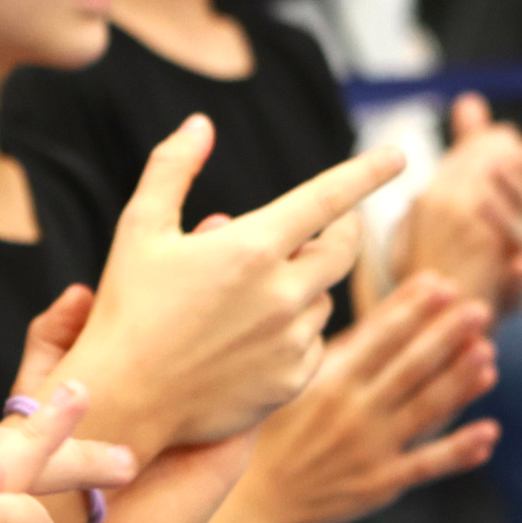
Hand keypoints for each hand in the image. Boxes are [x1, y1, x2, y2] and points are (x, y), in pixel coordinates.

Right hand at [59, 119, 402, 450]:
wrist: (124, 398)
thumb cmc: (126, 308)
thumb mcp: (140, 228)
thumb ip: (172, 168)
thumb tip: (200, 124)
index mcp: (252, 248)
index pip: (328, 198)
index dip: (367, 173)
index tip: (397, 155)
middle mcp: (284, 294)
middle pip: (343, 250)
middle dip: (346, 229)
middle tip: (337, 222)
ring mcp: (291, 341)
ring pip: (322, 299)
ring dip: (304, 285)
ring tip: (257, 293)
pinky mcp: (291, 382)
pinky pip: (312, 345)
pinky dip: (293, 333)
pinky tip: (253, 338)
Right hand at [224, 275, 499, 522]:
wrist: (252, 500)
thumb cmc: (268, 432)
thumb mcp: (292, 382)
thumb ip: (333, 348)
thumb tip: (352, 304)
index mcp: (329, 381)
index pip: (380, 337)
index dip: (414, 309)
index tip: (443, 284)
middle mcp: (353, 411)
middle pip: (410, 367)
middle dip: (447, 335)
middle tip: (479, 308)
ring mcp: (370, 448)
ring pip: (426, 409)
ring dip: (461, 382)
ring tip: (488, 354)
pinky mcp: (380, 484)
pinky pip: (427, 464)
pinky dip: (460, 449)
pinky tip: (489, 431)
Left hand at [400, 95, 521, 313]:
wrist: (464, 291)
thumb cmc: (478, 232)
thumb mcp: (474, 188)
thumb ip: (475, 148)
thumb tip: (469, 102)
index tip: (509, 150)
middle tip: (497, 167)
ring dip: (513, 222)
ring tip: (484, 202)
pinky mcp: (516, 299)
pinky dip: (520, 278)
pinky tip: (513, 264)